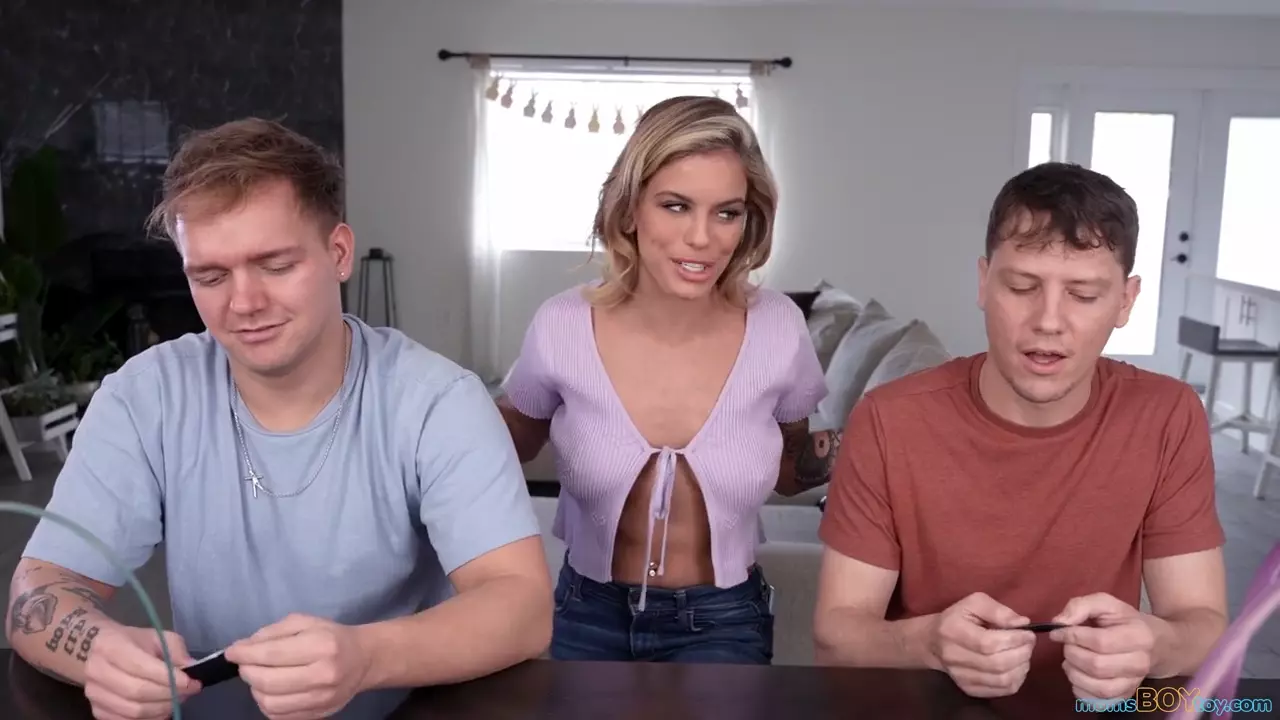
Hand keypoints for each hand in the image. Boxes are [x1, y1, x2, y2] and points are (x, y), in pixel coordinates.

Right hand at [83, 625, 201, 719]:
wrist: (96, 652)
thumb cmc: (131, 642)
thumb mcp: (155, 636)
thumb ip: (175, 649)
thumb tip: (191, 666)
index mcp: (112, 647)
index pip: (141, 667)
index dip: (169, 678)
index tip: (190, 682)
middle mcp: (97, 671)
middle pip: (138, 691)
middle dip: (169, 694)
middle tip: (188, 692)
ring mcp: (94, 694)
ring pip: (133, 710)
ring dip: (161, 708)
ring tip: (178, 700)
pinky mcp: (97, 710)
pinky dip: (149, 719)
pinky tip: (162, 709)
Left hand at [225, 613, 370, 719]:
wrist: (362, 660)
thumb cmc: (331, 636)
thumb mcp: (305, 622)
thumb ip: (272, 633)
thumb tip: (242, 648)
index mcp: (321, 645)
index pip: (272, 654)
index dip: (245, 654)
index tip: (232, 652)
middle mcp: (323, 674)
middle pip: (268, 681)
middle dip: (247, 671)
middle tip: (245, 664)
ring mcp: (321, 699)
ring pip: (270, 703)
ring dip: (255, 689)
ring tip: (258, 677)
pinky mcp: (317, 715)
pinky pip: (278, 716)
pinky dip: (266, 704)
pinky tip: (270, 691)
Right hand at [927, 592, 1035, 697]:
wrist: (933, 642)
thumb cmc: (957, 618)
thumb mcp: (974, 603)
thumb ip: (998, 610)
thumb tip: (1022, 624)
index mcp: (953, 631)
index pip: (989, 643)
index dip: (1014, 640)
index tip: (1028, 634)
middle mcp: (954, 657)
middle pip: (997, 664)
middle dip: (1021, 654)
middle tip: (1029, 644)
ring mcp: (961, 676)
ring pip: (1002, 680)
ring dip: (1021, 667)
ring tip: (1023, 654)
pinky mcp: (969, 689)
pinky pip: (1001, 690)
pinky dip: (1016, 679)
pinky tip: (1016, 667)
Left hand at [1050, 593, 1153, 701]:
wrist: (1153, 643)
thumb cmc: (1124, 621)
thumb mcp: (1105, 603)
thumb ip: (1081, 606)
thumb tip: (1059, 623)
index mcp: (1139, 636)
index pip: (1100, 641)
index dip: (1072, 637)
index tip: (1057, 632)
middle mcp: (1140, 663)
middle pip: (1097, 666)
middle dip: (1072, 654)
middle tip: (1067, 646)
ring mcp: (1134, 683)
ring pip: (1098, 687)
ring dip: (1074, 673)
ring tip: (1070, 660)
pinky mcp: (1124, 696)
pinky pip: (1098, 701)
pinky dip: (1080, 690)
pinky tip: (1077, 674)